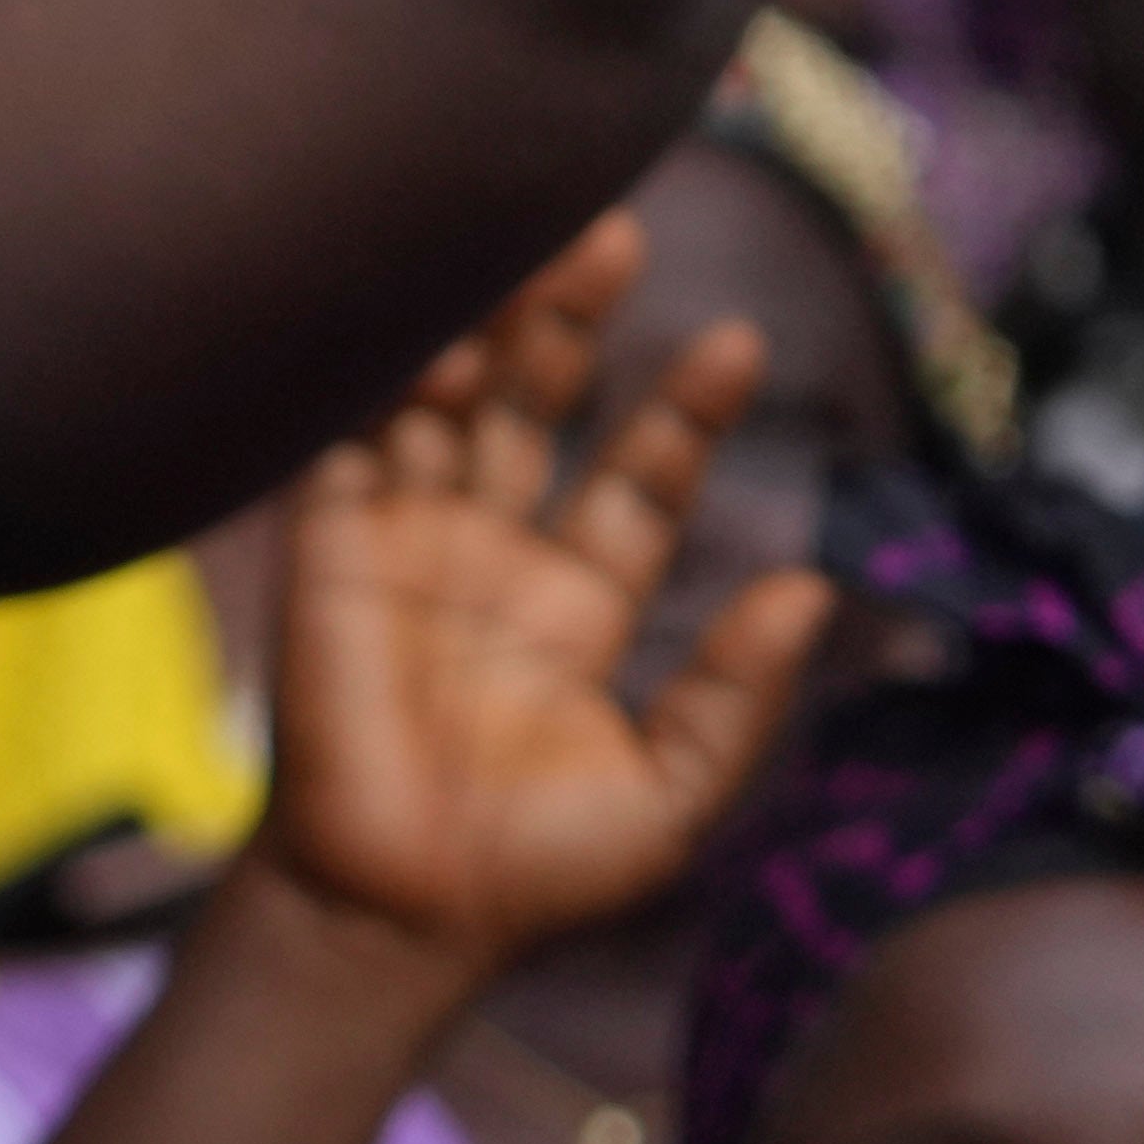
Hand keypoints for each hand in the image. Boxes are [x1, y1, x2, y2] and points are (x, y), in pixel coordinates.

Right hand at [240, 216, 831, 998]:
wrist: (397, 909)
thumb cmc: (536, 870)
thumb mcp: (677, 792)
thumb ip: (738, 691)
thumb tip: (815, 585)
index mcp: (574, 607)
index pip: (636, 482)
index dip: (681, 413)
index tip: (735, 340)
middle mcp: (490, 557)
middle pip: (539, 410)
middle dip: (576, 324)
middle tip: (618, 234)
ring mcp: (404, 545)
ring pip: (450, 403)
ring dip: (498, 330)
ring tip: (555, 253)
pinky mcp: (329, 547)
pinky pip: (355, 437)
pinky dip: (392, 377)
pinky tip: (443, 326)